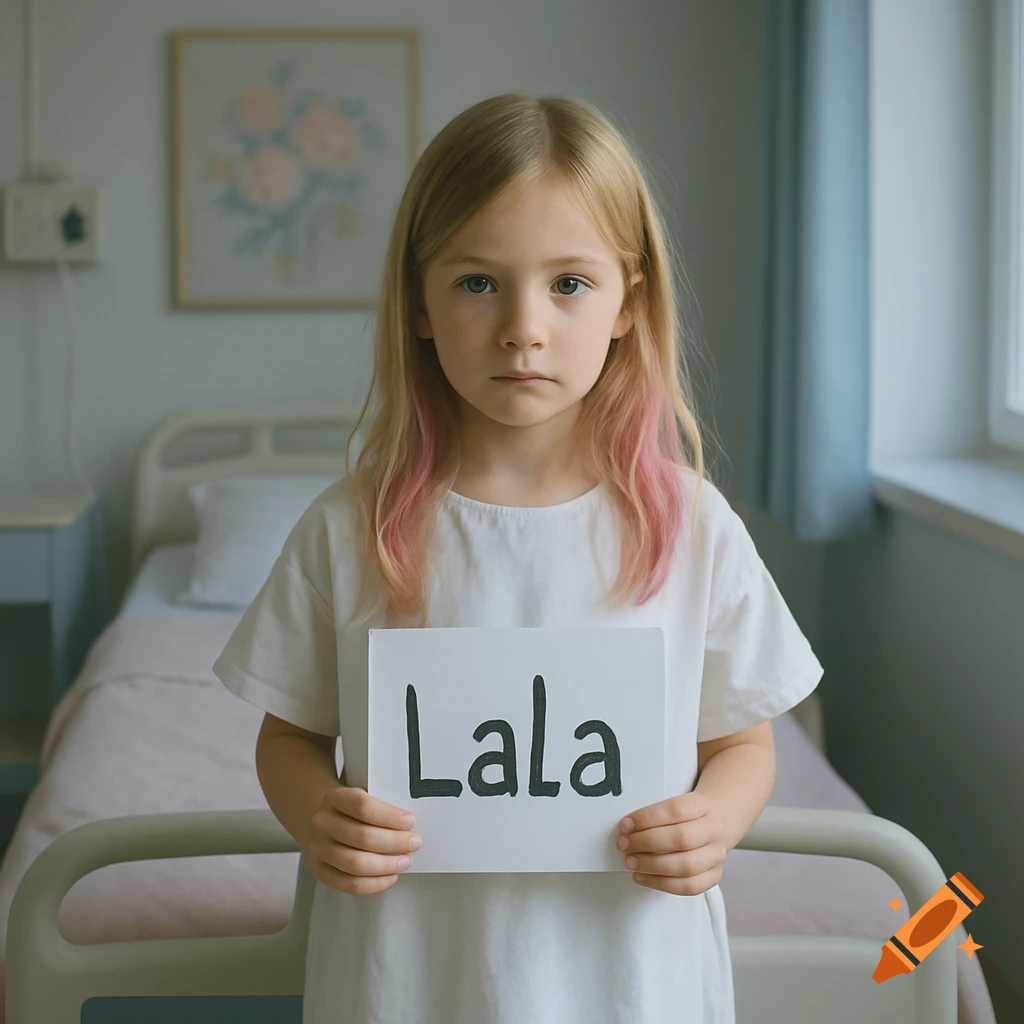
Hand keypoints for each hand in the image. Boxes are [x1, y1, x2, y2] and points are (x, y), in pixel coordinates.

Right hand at [307, 786, 421, 895]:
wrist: (323, 821)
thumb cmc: (350, 810)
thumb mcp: (361, 794)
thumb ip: (381, 805)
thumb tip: (409, 824)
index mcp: (334, 798)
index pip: (362, 806)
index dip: (389, 816)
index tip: (410, 821)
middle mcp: (322, 823)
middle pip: (362, 836)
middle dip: (394, 842)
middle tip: (414, 843)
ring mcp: (318, 849)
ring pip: (355, 863)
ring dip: (386, 865)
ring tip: (405, 861)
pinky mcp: (320, 871)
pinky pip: (349, 884)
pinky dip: (374, 884)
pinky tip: (390, 876)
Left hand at [616, 791, 727, 895]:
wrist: (713, 826)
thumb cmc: (685, 816)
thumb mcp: (674, 804)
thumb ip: (654, 815)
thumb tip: (626, 829)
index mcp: (702, 805)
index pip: (676, 810)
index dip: (648, 818)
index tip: (625, 825)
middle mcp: (714, 829)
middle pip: (682, 838)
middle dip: (647, 843)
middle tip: (624, 845)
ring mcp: (717, 854)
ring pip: (687, 865)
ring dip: (652, 866)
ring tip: (630, 862)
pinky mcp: (714, 876)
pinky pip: (690, 886)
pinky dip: (661, 884)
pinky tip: (642, 877)